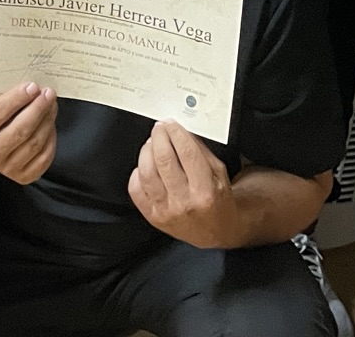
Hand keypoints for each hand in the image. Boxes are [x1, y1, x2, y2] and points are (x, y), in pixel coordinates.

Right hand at [0, 82, 57, 184]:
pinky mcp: (23, 177)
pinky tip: (50, 125)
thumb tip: (31, 86)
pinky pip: (45, 157)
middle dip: (39, 109)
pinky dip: (51, 138)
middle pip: (21, 129)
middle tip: (48, 93)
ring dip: (48, 121)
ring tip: (52, 106)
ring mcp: (8, 168)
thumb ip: (5, 96)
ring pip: (35, 143)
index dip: (18, 98)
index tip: (33, 86)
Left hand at [128, 120, 238, 248]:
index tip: (171, 123)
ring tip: (152, 144)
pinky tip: (145, 166)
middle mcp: (184, 202)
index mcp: (205, 191)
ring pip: (146, 172)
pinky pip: (135, 189)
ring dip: (146, 151)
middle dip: (159, 137)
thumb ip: (201, 151)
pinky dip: (137, 172)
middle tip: (159, 128)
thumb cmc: (218, 200)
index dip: (176, 133)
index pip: (187, 153)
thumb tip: (181, 130)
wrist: (216, 231)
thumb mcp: (219, 174)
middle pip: (164, 160)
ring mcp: (166, 211)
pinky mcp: (152, 216)